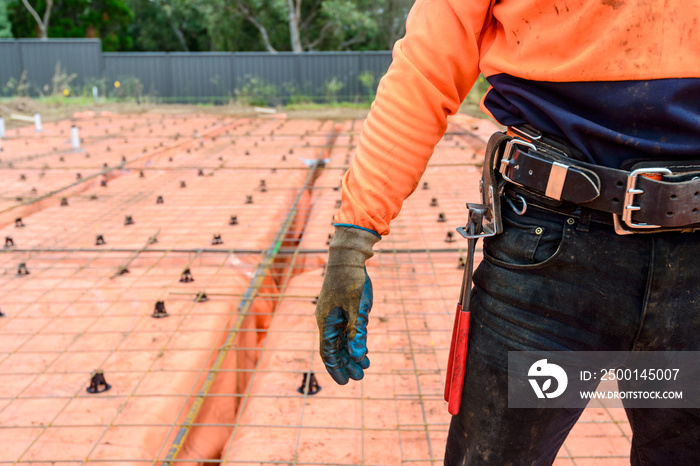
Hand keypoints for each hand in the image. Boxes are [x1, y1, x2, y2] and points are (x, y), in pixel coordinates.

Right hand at [315, 225, 379, 383]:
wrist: (348, 255)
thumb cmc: (351, 280)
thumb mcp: (358, 308)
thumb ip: (358, 332)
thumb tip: (358, 356)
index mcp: (326, 322)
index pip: (328, 352)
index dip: (336, 368)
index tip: (345, 382)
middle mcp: (327, 320)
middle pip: (335, 348)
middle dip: (346, 364)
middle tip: (359, 378)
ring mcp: (334, 314)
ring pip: (341, 340)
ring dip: (351, 354)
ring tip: (363, 367)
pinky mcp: (342, 308)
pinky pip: (346, 329)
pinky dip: (354, 340)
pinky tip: (363, 348)